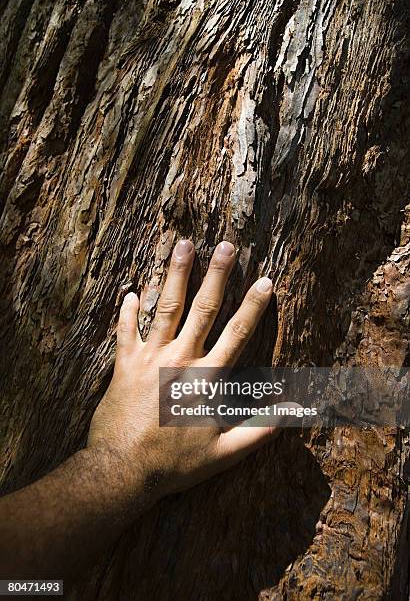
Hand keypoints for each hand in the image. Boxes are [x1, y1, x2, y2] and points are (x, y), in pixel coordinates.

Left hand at [88, 240, 278, 499]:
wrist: (122, 470)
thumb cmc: (174, 464)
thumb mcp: (224, 453)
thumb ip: (259, 431)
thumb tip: (294, 411)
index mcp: (206, 378)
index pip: (236, 333)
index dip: (253, 306)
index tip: (265, 281)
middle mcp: (180, 359)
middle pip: (202, 308)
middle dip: (217, 274)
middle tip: (226, 245)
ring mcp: (150, 359)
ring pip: (165, 308)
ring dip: (175, 274)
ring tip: (183, 245)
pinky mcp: (124, 366)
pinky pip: (125, 331)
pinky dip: (127, 311)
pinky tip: (130, 292)